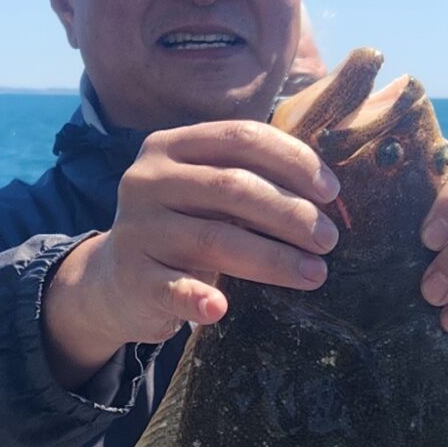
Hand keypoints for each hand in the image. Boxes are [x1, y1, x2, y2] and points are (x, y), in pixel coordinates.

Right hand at [42, 120, 338, 381]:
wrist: (115, 279)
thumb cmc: (181, 228)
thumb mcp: (204, 192)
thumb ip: (248, 179)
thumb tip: (328, 192)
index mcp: (171, 146)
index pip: (241, 138)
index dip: (293, 160)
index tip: (331, 192)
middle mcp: (148, 179)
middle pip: (233, 187)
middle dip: (290, 213)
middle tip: (329, 239)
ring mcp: (137, 228)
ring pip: (214, 239)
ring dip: (273, 259)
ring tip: (314, 274)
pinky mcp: (132, 277)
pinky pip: (172, 288)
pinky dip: (197, 299)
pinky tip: (221, 309)